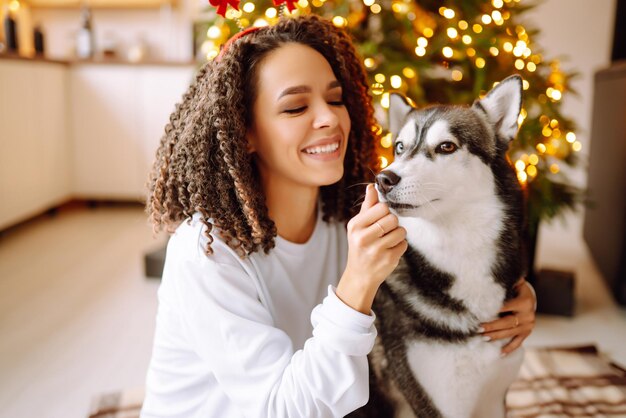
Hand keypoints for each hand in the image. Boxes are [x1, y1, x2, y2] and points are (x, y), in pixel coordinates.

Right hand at [336, 184, 407, 313]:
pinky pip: (404, 244)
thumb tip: (372, 186)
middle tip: (385, 231)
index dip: (385, 211)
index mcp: (355, 225)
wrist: (360, 275)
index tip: (380, 218)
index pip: (381, 207)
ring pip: (401, 231)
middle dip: (392, 223)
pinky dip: (399, 246)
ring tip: (388, 240)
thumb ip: (367, 207)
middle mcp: (363, 238)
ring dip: (398, 234)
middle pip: (392, 218)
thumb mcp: (358, 226)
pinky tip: (389, 250)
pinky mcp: (388, 260)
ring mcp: (376, 250)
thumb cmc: (360, 246)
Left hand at [479, 278, 536, 355]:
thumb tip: (491, 275)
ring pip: (510, 333)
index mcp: (525, 302)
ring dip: (496, 336)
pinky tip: (500, 354)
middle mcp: (528, 315)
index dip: (494, 309)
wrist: (530, 296)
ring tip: (483, 338)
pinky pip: (517, 342)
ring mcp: (528, 325)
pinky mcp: (527, 332)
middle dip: (492, 326)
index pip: (507, 306)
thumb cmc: (515, 288)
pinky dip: (509, 349)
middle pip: (508, 323)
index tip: (481, 312)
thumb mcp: (514, 283)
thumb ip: (505, 281)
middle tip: (478, 328)